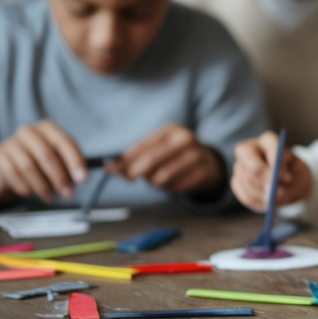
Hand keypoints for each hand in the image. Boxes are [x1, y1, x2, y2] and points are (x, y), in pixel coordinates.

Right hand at [0, 120, 87, 205]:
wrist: (13, 164)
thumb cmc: (43, 161)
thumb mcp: (60, 159)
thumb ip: (71, 166)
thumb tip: (81, 178)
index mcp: (48, 128)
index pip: (64, 142)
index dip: (74, 161)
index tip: (82, 179)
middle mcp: (29, 132)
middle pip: (46, 154)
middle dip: (59, 177)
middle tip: (68, 194)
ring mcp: (11, 143)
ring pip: (28, 166)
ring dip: (42, 185)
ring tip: (50, 197)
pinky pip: (12, 174)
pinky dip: (24, 187)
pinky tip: (31, 193)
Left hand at [110, 124, 224, 199]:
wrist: (206, 162)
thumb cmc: (173, 155)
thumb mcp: (157, 148)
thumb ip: (135, 156)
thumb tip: (110, 167)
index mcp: (171, 130)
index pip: (143, 147)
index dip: (125, 160)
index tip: (111, 170)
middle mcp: (186, 140)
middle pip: (152, 160)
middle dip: (134, 171)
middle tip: (128, 179)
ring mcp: (197, 156)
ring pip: (162, 176)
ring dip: (153, 182)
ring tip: (157, 178)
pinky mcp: (203, 173)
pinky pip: (176, 187)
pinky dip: (169, 188)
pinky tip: (173, 182)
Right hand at [230, 131, 310, 211]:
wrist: (289, 183)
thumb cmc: (294, 172)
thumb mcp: (299, 167)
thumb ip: (290, 170)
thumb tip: (279, 180)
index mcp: (268, 140)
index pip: (269, 145)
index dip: (276, 162)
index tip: (287, 178)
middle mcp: (249, 149)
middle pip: (253, 165)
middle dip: (267, 182)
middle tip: (280, 193)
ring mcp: (239, 166)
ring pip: (248, 182)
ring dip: (265, 194)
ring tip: (279, 197)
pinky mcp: (236, 182)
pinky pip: (244, 195)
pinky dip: (258, 202)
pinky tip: (268, 201)